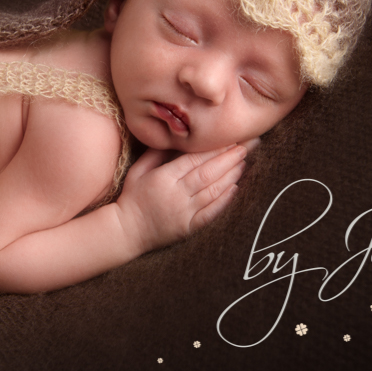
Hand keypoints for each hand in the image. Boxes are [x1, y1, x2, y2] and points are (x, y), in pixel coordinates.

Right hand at [116, 139, 256, 252]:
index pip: (193, 160)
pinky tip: (235, 188)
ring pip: (213, 191)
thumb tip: (177, 138)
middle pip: (207, 173)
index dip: (213, 149)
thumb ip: (156, 153)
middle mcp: (176, 195)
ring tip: (243, 163)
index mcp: (163, 178)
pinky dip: (224, 200)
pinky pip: (211, 213)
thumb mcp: (137, 171)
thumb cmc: (132, 198)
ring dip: (231, 176)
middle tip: (245, 147)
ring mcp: (184, 213)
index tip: (228, 140)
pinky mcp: (189, 228)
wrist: (126, 232)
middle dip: (228, 159)